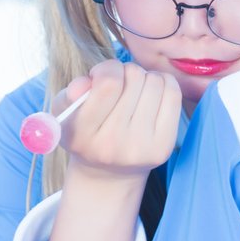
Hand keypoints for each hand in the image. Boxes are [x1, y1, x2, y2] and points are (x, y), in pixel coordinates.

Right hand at [52, 60, 181, 177]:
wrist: (109, 173)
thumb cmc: (86, 133)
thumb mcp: (66, 114)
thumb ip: (68, 95)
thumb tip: (86, 82)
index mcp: (83, 134)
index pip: (109, 84)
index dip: (108, 68)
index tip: (102, 75)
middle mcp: (113, 144)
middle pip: (134, 78)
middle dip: (126, 72)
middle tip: (120, 85)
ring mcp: (142, 146)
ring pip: (155, 82)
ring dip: (145, 77)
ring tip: (135, 90)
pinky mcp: (165, 146)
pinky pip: (173, 95)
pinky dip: (164, 83)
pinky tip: (151, 92)